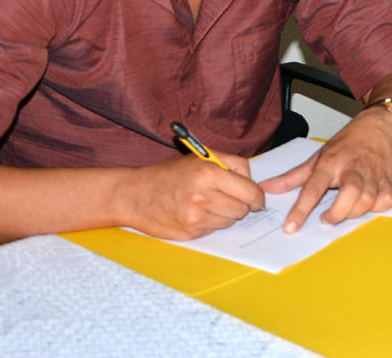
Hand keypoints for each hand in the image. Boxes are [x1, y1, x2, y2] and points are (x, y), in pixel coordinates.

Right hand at [123, 153, 264, 239]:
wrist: (135, 194)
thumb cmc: (171, 174)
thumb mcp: (202, 157)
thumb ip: (232, 164)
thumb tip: (253, 182)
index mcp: (209, 173)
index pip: (250, 192)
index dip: (256, 197)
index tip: (255, 198)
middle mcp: (203, 196)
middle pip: (243, 209)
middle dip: (240, 205)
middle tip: (226, 197)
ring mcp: (196, 217)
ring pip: (230, 221)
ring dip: (224, 214)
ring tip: (206, 203)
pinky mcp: (190, 233)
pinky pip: (214, 230)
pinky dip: (210, 223)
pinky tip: (195, 213)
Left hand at [260, 106, 391, 233]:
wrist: (377, 127)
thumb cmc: (345, 144)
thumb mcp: (317, 156)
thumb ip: (293, 177)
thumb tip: (268, 188)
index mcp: (330, 163)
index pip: (312, 188)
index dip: (300, 210)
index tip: (291, 227)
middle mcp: (352, 168)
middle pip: (349, 195)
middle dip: (337, 213)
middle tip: (325, 218)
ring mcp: (372, 174)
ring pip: (367, 200)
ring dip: (355, 213)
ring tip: (344, 211)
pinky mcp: (388, 180)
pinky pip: (385, 201)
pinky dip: (376, 208)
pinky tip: (366, 205)